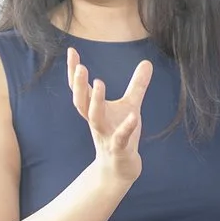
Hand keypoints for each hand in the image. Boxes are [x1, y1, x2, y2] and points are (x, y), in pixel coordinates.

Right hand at [67, 47, 150, 188]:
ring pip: (95, 119)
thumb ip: (137, 85)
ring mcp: (106, 136)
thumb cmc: (121, 135)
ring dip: (96, 101)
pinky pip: (120, 138)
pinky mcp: (119, 149)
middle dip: (79, 85)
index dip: (74, 72)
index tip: (71, 51)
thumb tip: (147, 62)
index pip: (80, 89)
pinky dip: (126, 128)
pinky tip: (134, 116)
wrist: (120, 169)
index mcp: (95, 110)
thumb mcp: (131, 106)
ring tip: (99, 82)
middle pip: (81, 102)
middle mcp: (96, 122)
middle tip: (80, 66)